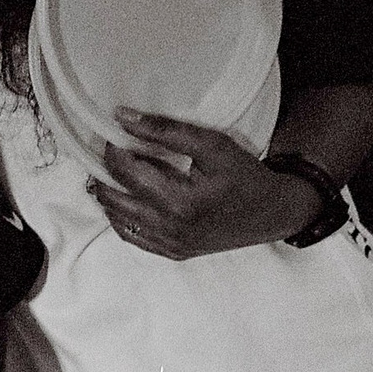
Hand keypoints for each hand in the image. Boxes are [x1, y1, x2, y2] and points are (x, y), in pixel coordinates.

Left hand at [87, 113, 320, 259]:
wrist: (269, 213)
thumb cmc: (244, 175)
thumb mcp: (212, 144)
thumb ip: (166, 131)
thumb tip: (124, 117)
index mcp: (179, 202)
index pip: (127, 172)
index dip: (113, 149)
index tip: (112, 133)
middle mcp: (170, 229)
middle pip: (117, 198)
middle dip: (103, 173)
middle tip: (103, 152)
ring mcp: (169, 246)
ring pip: (119, 222)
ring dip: (108, 196)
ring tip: (105, 173)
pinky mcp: (172, 253)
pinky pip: (133, 238)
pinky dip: (121, 218)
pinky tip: (121, 199)